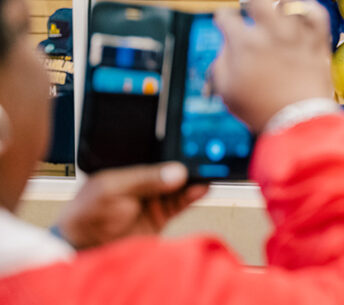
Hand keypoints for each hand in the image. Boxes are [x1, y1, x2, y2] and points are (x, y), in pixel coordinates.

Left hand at [55, 162, 207, 249]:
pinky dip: (193, 196)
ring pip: (180, 184)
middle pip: (170, 167)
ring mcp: (153, 197)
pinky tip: (201, 188)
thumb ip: (143, 179)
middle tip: (201, 158)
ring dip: (193, 179)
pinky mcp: (162, 215)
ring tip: (206, 173)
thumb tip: (175, 172)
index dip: (170, 147)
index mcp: (127, 166)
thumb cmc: (86, 216)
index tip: (186, 144)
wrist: (85, 250)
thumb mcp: (110, 189)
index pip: (154, 152)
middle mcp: (142, 180)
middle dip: (185, 163)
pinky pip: (182, 202)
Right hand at [212, 0, 334, 132]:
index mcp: (243, 43)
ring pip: (291, 0)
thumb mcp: (228, 91)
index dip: (222, 18)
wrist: (298, 122)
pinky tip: (307, 4)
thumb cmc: (259, 110)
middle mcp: (270, 33)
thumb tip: (225, 47)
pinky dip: (313, 9)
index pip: (227, 19)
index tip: (224, 20)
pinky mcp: (317, 43)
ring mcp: (296, 36)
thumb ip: (221, 65)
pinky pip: (318, 18)